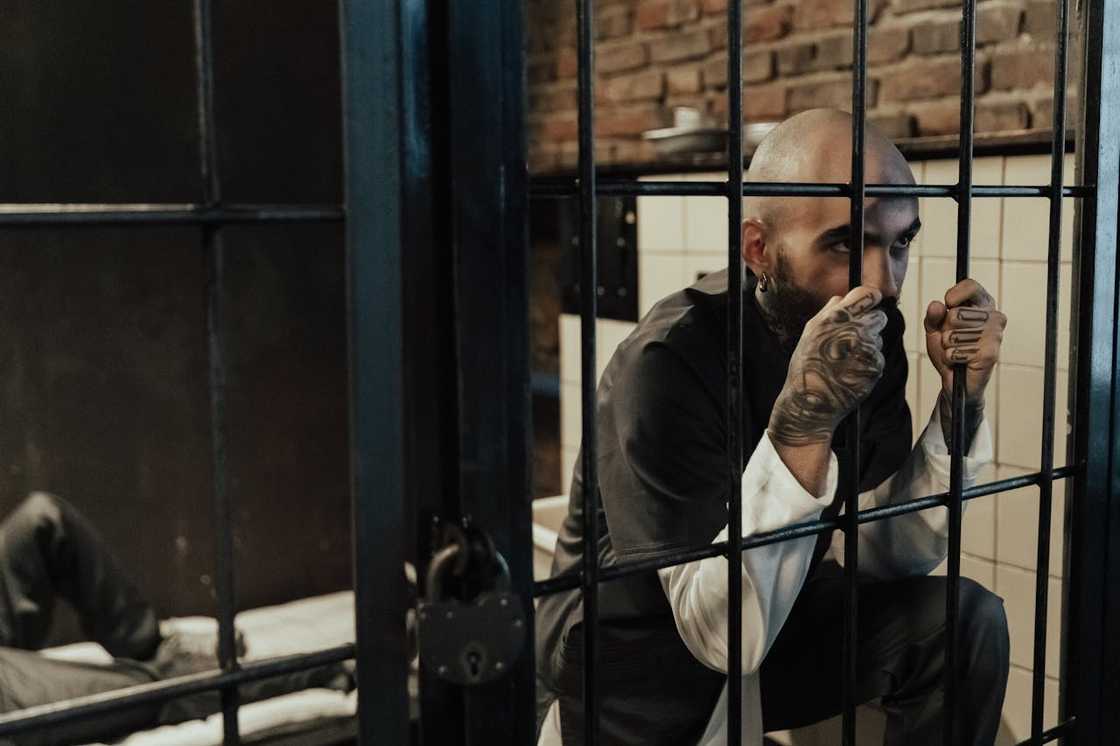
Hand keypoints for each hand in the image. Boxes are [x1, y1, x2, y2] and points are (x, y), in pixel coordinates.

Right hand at [768, 286, 886, 446]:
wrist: (812, 401)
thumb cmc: (807, 365)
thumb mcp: (810, 332)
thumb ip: (828, 312)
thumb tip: (842, 298)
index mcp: (837, 317)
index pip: (868, 294)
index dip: (870, 298)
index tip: (870, 303)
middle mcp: (856, 330)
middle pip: (879, 316)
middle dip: (870, 324)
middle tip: (854, 338)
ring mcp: (868, 349)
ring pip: (878, 339)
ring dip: (868, 346)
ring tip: (846, 360)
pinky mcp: (876, 366)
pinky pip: (877, 358)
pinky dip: (868, 363)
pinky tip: (851, 371)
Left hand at [924, 279, 1004, 405]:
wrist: (956, 380)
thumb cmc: (948, 349)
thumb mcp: (935, 329)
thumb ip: (933, 316)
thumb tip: (936, 305)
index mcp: (983, 305)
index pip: (971, 286)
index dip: (954, 295)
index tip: (948, 303)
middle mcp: (994, 317)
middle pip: (956, 313)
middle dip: (945, 330)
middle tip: (951, 340)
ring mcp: (994, 335)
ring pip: (954, 333)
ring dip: (947, 346)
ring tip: (956, 351)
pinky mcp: (990, 354)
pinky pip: (956, 351)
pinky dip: (950, 358)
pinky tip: (960, 361)